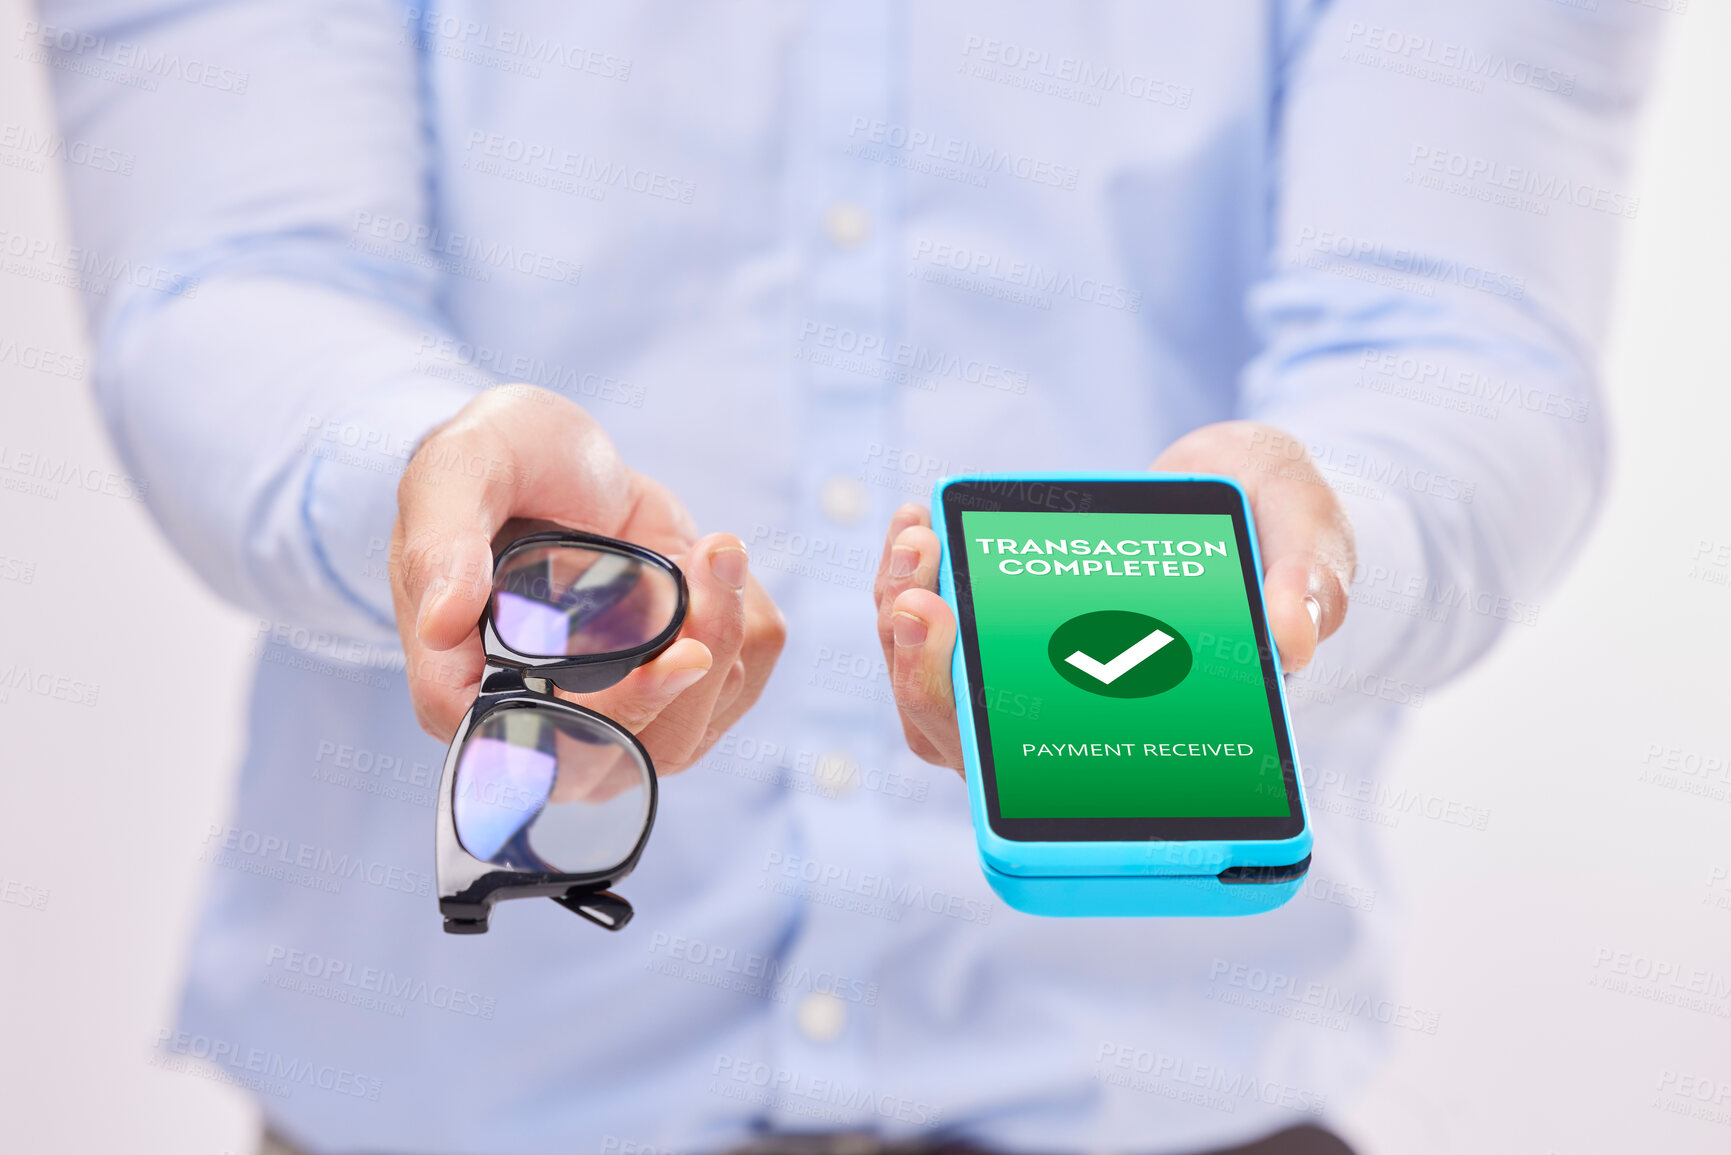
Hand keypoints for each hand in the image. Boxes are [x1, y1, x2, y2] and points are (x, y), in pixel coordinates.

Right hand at [389, 386, 784, 771]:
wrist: (555, 460)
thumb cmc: (492, 468)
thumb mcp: (455, 473)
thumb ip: (441, 542)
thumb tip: (442, 625)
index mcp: (465, 692)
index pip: (541, 747)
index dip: (616, 714)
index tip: (683, 653)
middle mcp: (541, 723)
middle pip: (633, 752)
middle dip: (694, 669)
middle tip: (715, 562)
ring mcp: (613, 717)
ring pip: (693, 728)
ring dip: (723, 626)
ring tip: (707, 547)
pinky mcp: (674, 694)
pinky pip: (739, 682)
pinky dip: (743, 617)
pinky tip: (708, 567)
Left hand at [873, 420, 1356, 772]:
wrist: (1254, 498)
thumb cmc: (1286, 540)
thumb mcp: (1317, 545)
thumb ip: (1313, 585)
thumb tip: (1292, 636)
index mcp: (1152, 737)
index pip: (1051, 787)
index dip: (986, 742)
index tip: (957, 664)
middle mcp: (1079, 724)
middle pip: (965, 737)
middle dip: (922, 671)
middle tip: (916, 597)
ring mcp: (1034, 680)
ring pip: (935, 687)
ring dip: (901, 624)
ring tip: (917, 542)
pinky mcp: (1010, 628)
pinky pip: (936, 631)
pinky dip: (910, 584)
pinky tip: (917, 528)